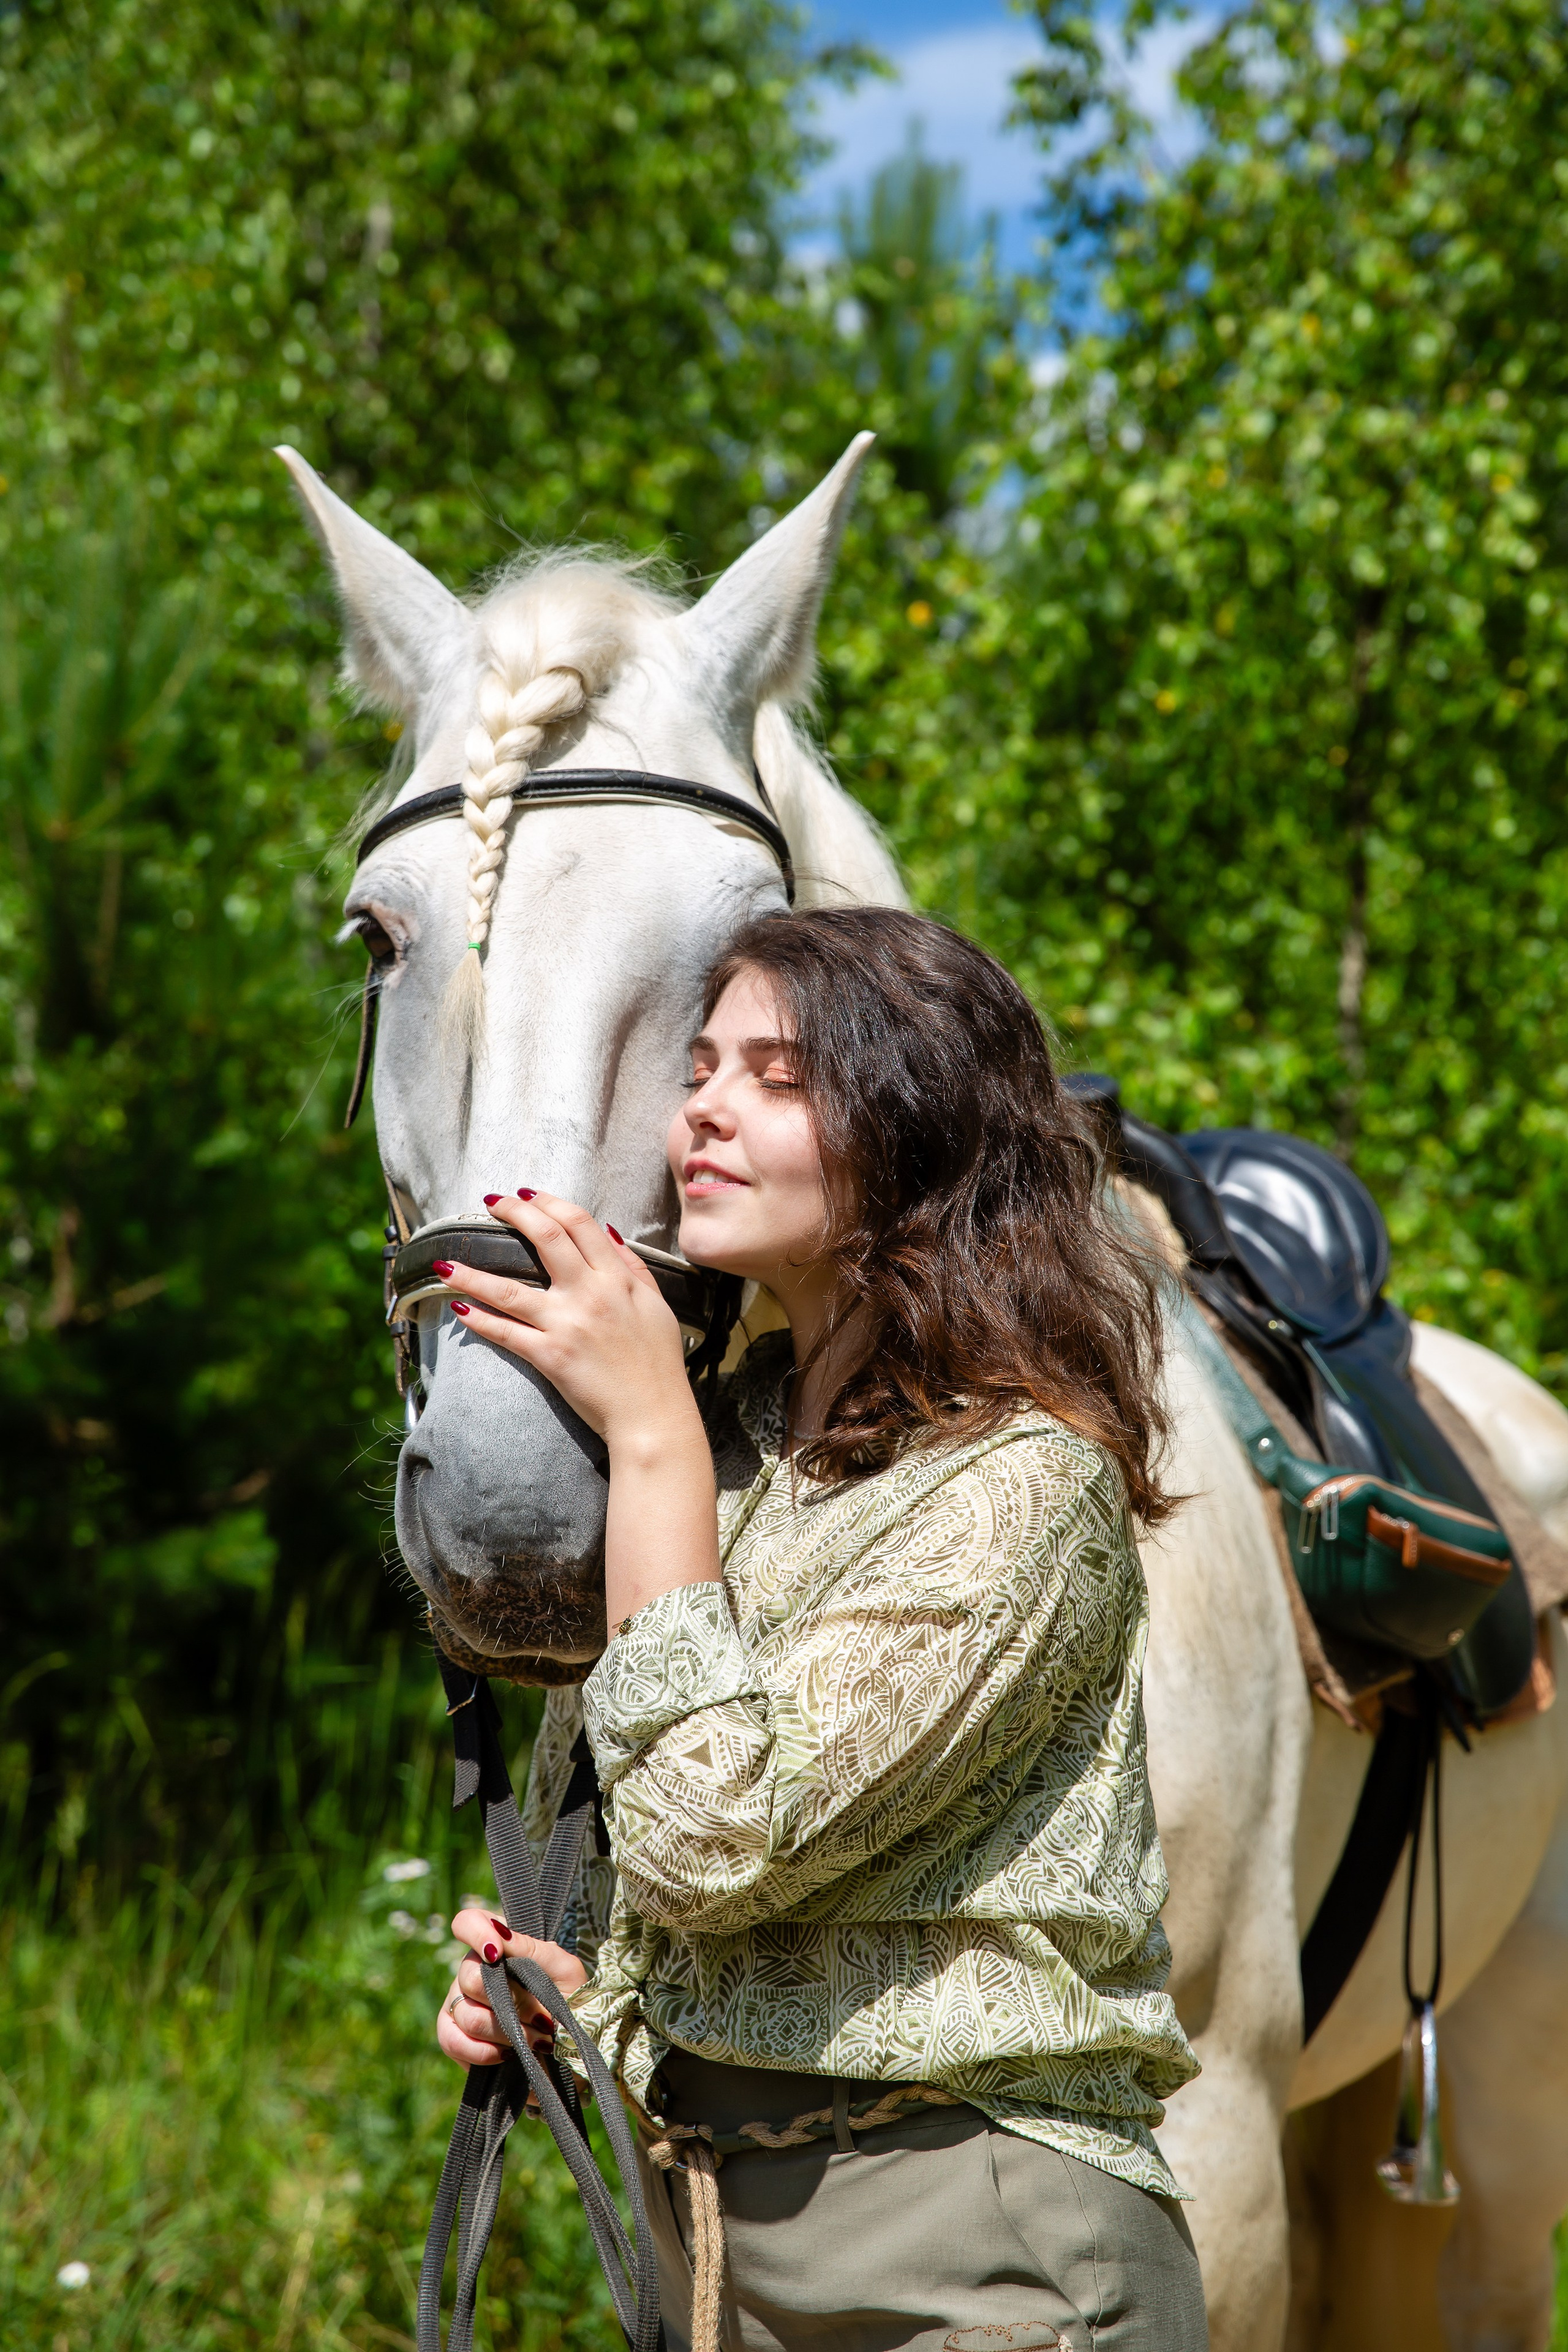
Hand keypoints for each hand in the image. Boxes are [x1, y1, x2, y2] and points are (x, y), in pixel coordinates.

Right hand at [436, 1905, 588, 2070]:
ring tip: (536, 2040)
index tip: (496, 1954)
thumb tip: (498, 1935)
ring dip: (508, 2034)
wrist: (571, 2047)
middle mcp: (473, 1970)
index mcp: (498, 1945)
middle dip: (510, 2002)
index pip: (468, 1922)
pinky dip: (484, 2053)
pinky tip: (508, 2054)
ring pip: (468, 2016)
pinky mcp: (454, 2038)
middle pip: (470, 1977)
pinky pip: (453, 2042)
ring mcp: (460, 2004)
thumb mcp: (563, 1969)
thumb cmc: (569, 1999)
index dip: (475, 1933)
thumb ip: (530, 1949)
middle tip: (541, 2017)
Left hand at [438, 1190, 695, 1451]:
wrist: (653, 1415)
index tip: (527, 1194)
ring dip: (471, 1274)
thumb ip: (633, 1267)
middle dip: (513, 1213)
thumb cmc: (659, 1363)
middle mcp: (589, 1294)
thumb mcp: (656, 1305)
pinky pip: (506, 1333)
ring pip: (509, 1290)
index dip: (549, 1202)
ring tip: (443, 1263)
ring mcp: (566, 1325)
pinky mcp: (550, 1356)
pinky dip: (478, 1321)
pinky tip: (458, 1309)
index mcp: (616, 1279)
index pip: (578, 1224)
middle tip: (490, 1202)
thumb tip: (609, 1232)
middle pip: (545, 1238)